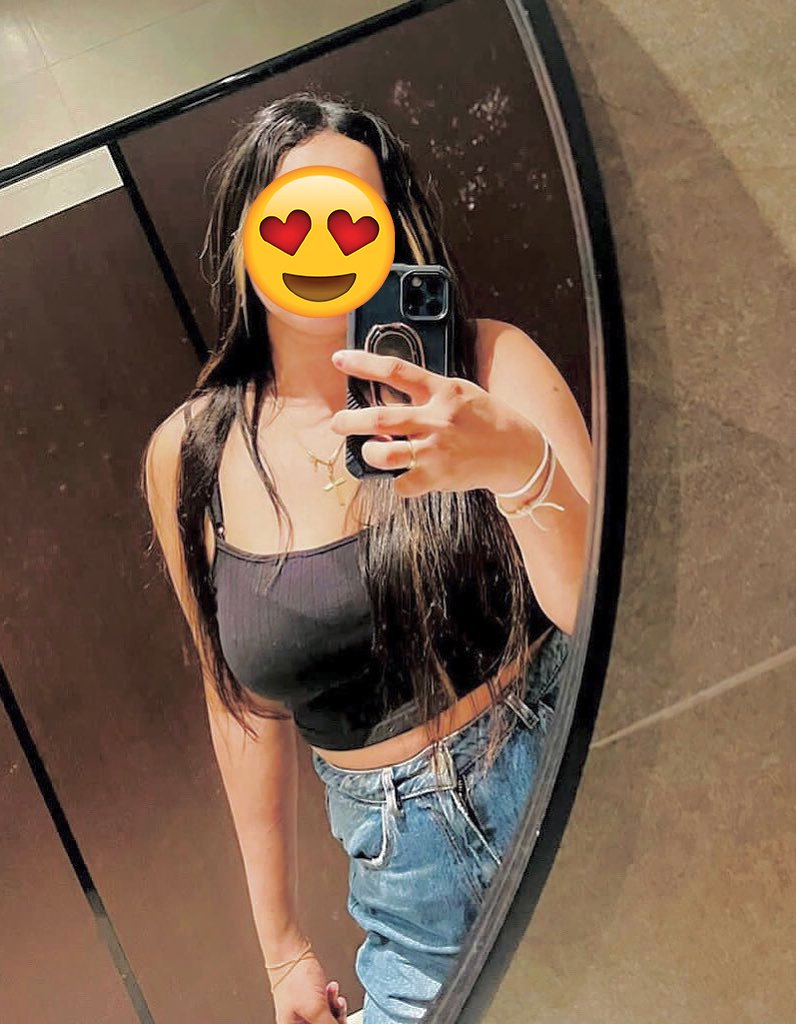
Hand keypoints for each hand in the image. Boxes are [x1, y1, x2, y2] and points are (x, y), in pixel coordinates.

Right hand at [269, 953, 347, 1023]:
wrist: (290, 951)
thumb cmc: (294, 978)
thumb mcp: (316, 1009)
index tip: (339, 1020)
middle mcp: (298, 1022)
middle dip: (334, 1018)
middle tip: (338, 1008)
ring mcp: (304, 1011)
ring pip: (327, 1017)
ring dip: (334, 1006)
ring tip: (333, 995)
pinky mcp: (310, 999)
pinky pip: (326, 1005)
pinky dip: (331, 997)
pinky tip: (330, 989)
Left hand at [330, 348, 544, 497]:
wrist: (516, 452)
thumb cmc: (484, 420)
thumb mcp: (460, 392)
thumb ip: (427, 391)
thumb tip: (388, 392)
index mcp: (442, 391)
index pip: (397, 370)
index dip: (364, 363)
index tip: (339, 360)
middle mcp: (437, 419)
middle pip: (382, 418)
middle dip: (350, 421)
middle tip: (338, 422)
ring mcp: (437, 450)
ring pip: (385, 455)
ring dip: (369, 453)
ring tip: (369, 449)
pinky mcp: (438, 478)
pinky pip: (401, 484)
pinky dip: (397, 482)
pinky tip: (403, 476)